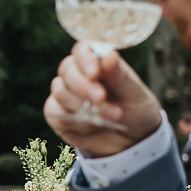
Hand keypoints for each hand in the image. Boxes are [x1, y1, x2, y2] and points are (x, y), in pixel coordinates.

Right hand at [45, 41, 162, 156]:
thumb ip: (120, 76)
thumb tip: (109, 55)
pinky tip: (92, 126)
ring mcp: (65, 93)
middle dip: (84, 87)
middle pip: (68, 70)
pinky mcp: (57, 113)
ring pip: (61, 91)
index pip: (83, 50)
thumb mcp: (134, 94)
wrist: (131, 140)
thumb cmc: (135, 110)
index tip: (94, 73)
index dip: (85, 59)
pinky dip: (75, 121)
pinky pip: (54, 112)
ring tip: (110, 117)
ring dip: (84, 107)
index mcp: (97, 61)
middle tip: (101, 99)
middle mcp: (78, 74)